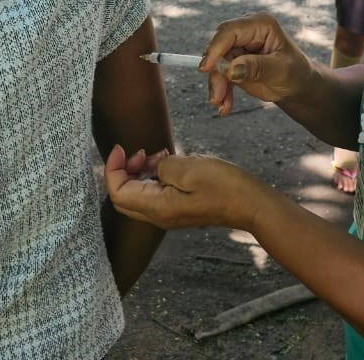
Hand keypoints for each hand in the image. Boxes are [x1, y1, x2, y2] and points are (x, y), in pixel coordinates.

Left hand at [104, 146, 265, 232]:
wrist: (251, 204)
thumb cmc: (224, 186)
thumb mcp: (189, 168)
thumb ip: (162, 166)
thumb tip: (156, 167)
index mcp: (157, 208)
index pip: (118, 192)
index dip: (113, 169)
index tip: (120, 148)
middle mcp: (159, 216)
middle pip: (124, 197)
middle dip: (124, 171)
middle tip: (140, 152)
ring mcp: (170, 214)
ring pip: (139, 194)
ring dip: (141, 172)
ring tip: (159, 154)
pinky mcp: (180, 209)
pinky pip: (156, 193)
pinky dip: (155, 176)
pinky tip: (170, 161)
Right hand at [200, 13, 314, 116]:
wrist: (298, 87)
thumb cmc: (296, 73)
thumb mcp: (281, 70)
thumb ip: (256, 68)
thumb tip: (230, 70)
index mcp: (260, 25)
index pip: (229, 31)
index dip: (215, 48)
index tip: (206, 69)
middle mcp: (246, 32)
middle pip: (219, 48)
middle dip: (216, 73)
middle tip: (217, 97)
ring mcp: (239, 48)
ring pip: (216, 65)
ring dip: (217, 86)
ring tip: (223, 106)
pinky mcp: (234, 63)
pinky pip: (220, 76)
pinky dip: (221, 92)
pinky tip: (226, 107)